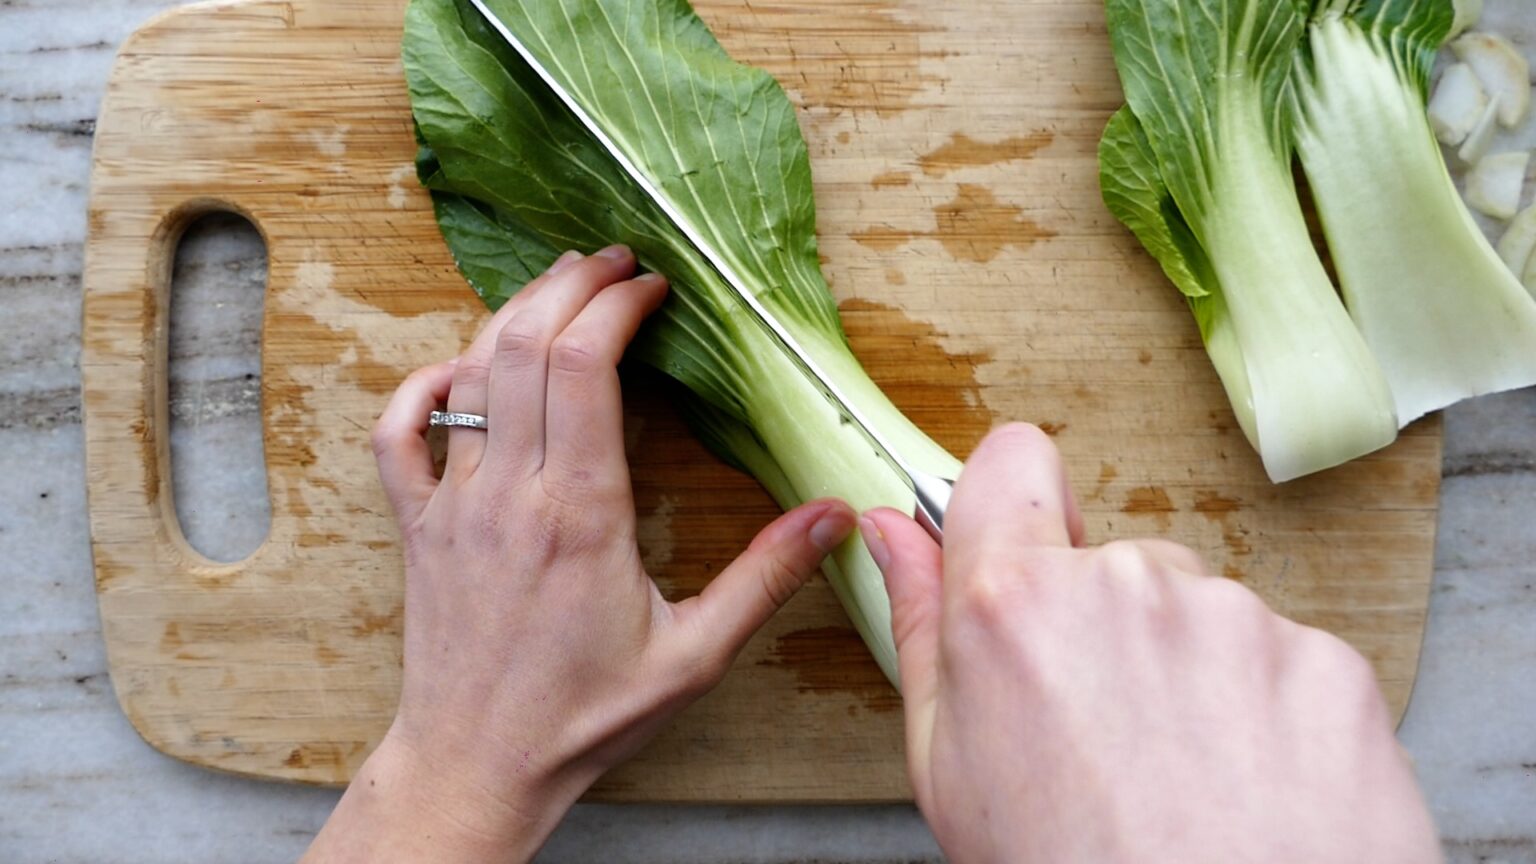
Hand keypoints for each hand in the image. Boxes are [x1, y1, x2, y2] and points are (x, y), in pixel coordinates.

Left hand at [302, 247, 854, 862]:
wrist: (480, 765)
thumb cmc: (586, 716)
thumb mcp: (695, 655)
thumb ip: (765, 578)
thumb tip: (834, 515)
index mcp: (581, 513)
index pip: (585, 366)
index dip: (617, 305)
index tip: (651, 286)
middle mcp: (509, 493)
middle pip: (525, 346)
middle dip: (570, 284)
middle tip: (612, 261)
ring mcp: (452, 505)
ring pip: (466, 374)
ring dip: (511, 314)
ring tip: (557, 284)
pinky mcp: (417, 526)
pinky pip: (398, 434)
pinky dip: (422, 384)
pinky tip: (457, 369)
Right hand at [861, 424, 1440, 863]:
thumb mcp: (947, 772)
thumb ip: (919, 628)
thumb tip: (894, 535)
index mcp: (1016, 606)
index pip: (1011, 465)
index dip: (1014, 507)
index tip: (1025, 552)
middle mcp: (1127, 585)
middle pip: (1109, 562)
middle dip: (1104, 625)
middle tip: (1106, 735)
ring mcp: (1235, 619)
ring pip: (1197, 611)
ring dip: (1186, 669)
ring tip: (1181, 775)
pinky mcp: (1324, 659)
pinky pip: (1279, 655)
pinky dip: (1265, 707)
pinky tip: (1246, 784)